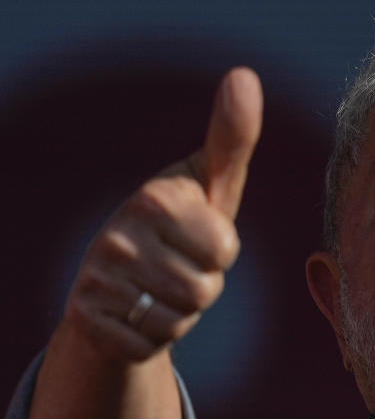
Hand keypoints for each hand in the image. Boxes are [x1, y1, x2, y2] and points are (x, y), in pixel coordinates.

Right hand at [63, 68, 262, 360]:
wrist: (119, 282)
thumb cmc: (181, 226)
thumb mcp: (211, 185)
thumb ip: (232, 138)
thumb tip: (244, 74)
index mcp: (155, 198)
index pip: (225, 248)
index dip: (220, 251)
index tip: (196, 235)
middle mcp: (118, 234)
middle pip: (205, 288)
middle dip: (203, 284)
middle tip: (177, 265)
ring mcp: (98, 278)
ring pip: (180, 318)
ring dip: (180, 311)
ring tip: (159, 287)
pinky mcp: (87, 320)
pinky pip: (151, 344)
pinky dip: (153, 336)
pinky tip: (137, 312)